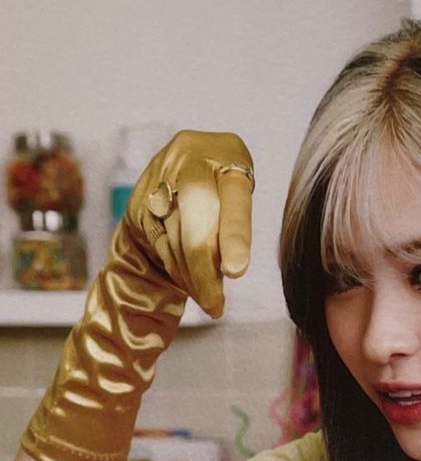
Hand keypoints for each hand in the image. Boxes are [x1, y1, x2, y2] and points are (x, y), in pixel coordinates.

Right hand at [126, 129, 253, 316]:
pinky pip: (160, 244)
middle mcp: (190, 162)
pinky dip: (177, 269)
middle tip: (215, 305)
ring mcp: (159, 180)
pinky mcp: (140, 202)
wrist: (186, 159)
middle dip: (204, 271)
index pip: (234, 200)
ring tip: (209, 301)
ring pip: (175, 240)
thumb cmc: (225, 182)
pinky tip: (190, 283)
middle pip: (195, 224)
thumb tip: (228, 270)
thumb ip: (234, 219)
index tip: (236, 272)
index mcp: (227, 155)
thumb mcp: (240, 187)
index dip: (235, 236)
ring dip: (192, 277)